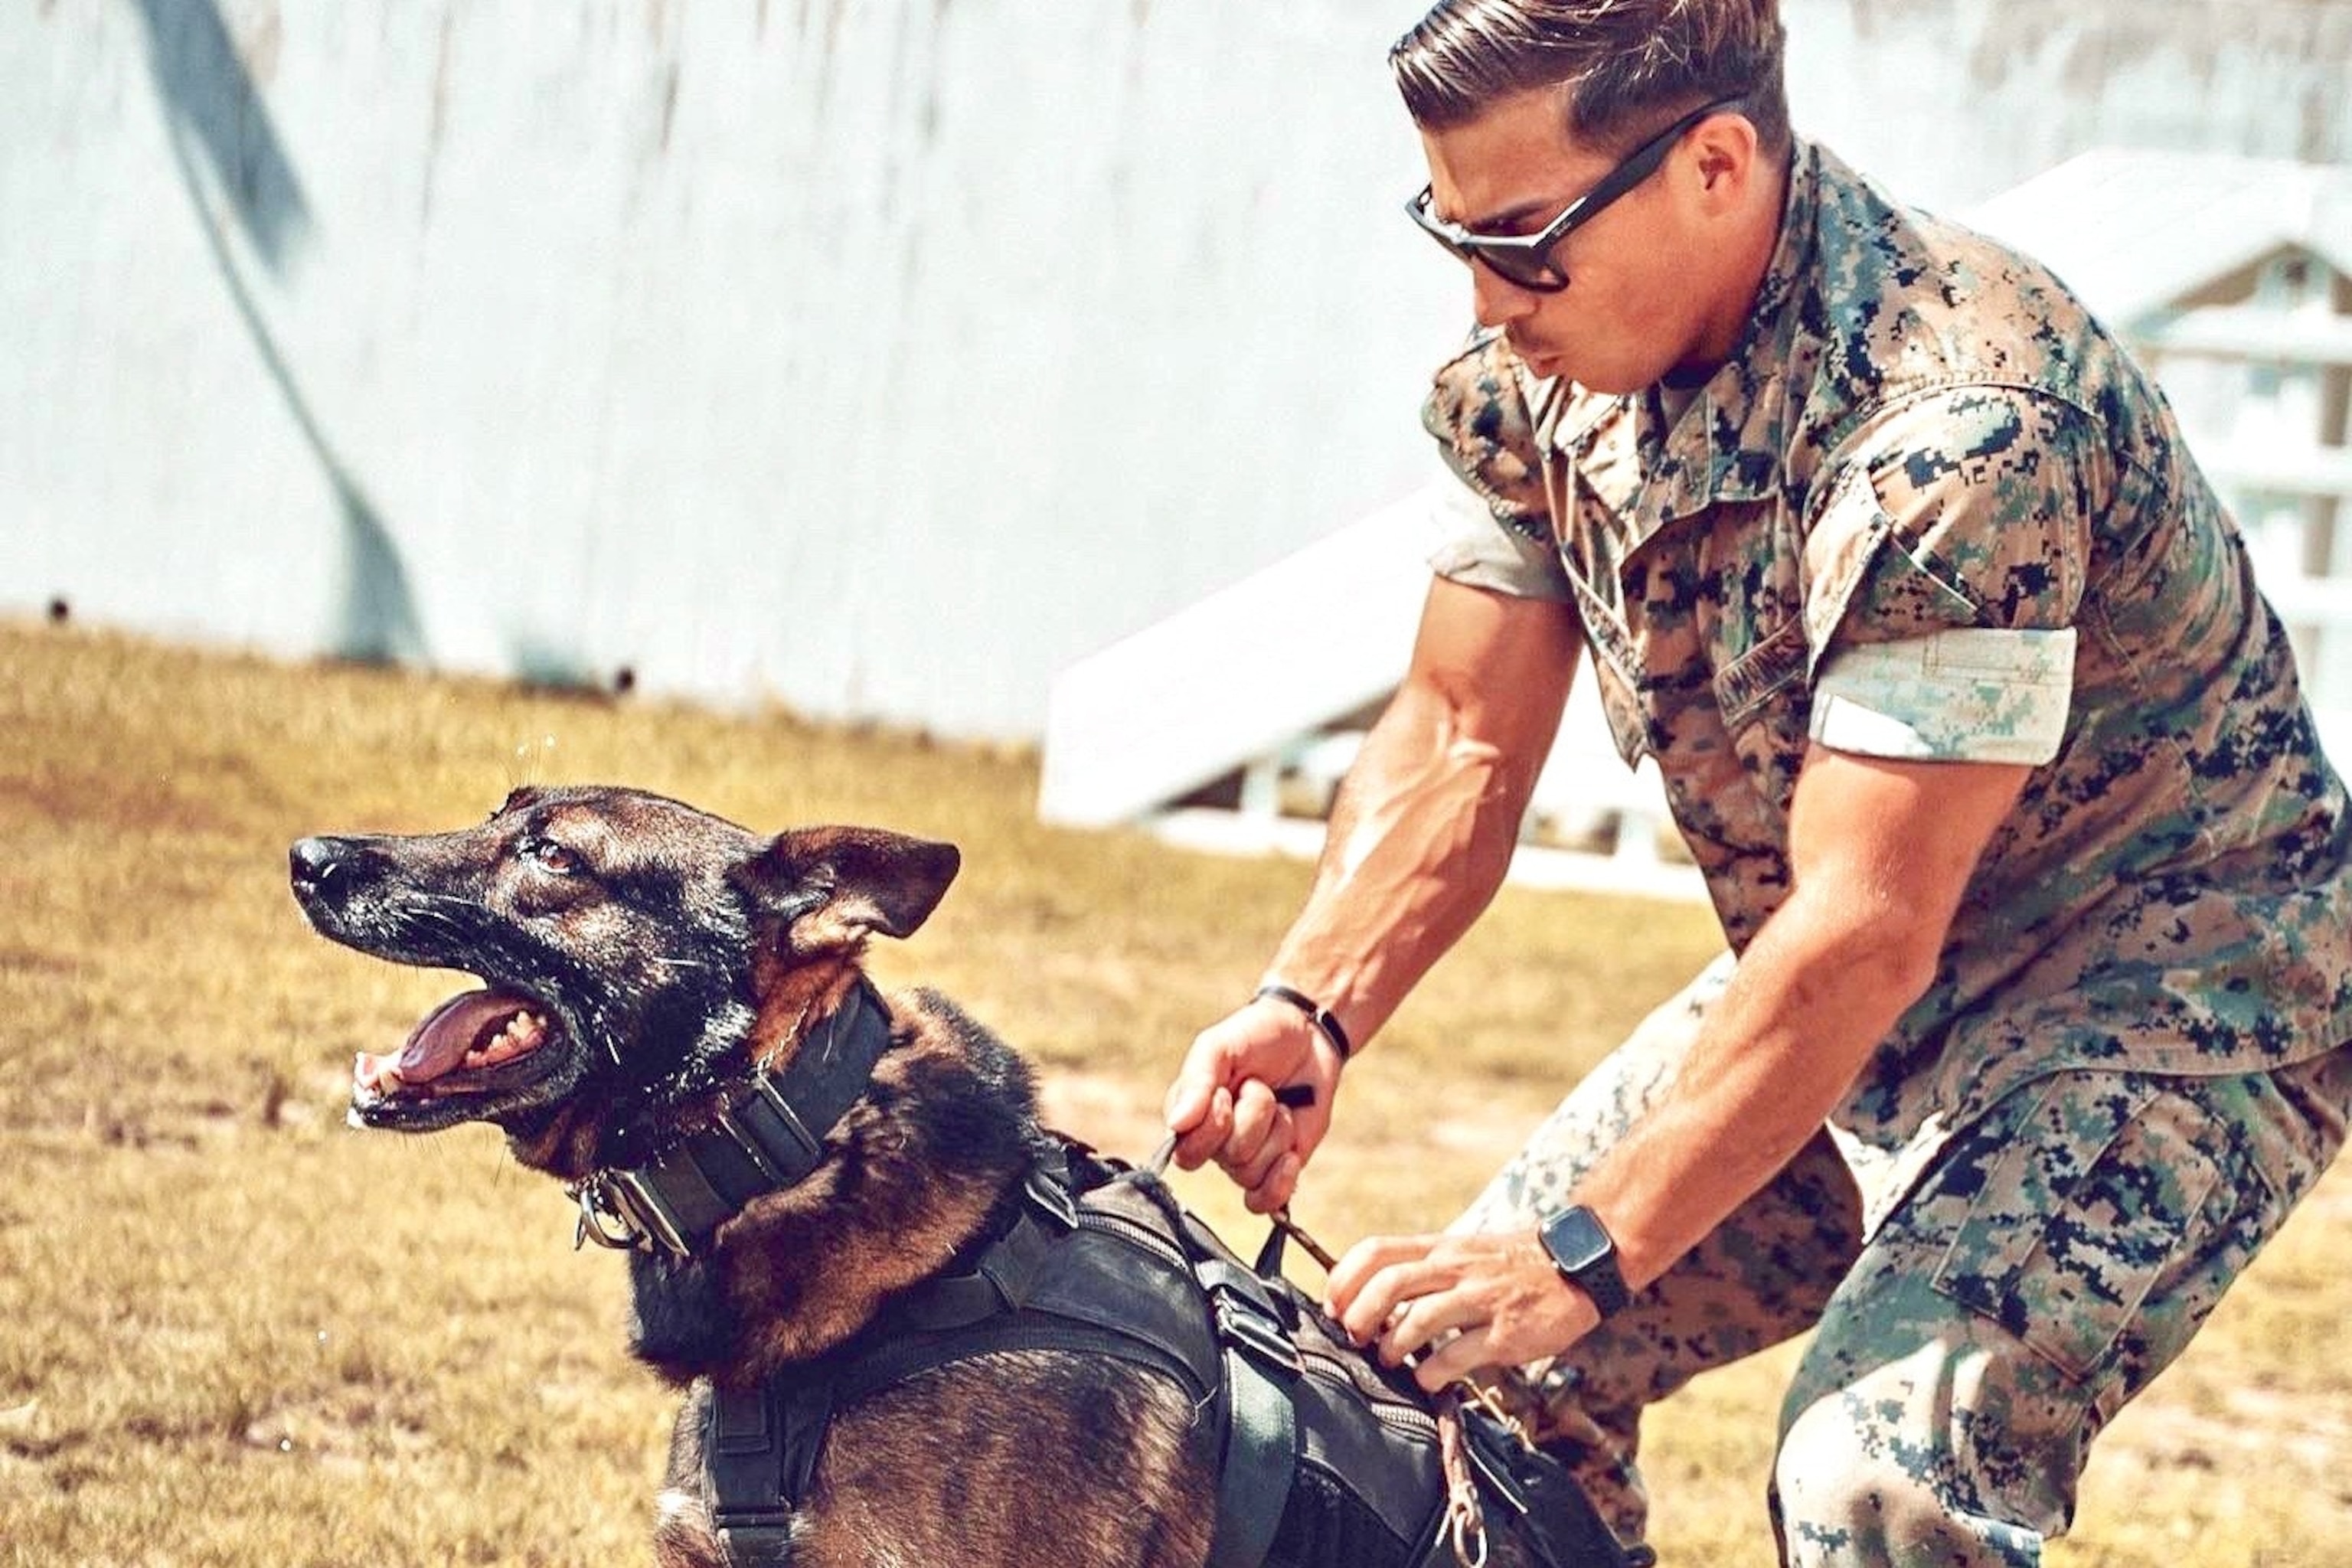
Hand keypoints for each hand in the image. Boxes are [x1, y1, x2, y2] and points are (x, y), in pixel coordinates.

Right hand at [1162, 996, 1340, 1212]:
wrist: (1307, 1035)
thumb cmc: (1254, 1036)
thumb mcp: (1218, 1046)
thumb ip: (1195, 1082)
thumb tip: (1176, 1125)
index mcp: (1189, 1117)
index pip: (1185, 1151)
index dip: (1213, 1124)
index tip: (1227, 1091)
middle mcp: (1213, 1143)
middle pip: (1227, 1160)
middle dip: (1252, 1119)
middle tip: (1258, 1087)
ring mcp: (1246, 1158)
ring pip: (1251, 1174)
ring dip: (1275, 1132)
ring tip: (1280, 1103)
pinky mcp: (1276, 1169)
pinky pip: (1266, 1202)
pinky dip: (1280, 1182)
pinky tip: (1290, 1154)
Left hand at [1324, 1229, 1595, 1393]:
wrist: (1576, 1266)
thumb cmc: (1511, 1264)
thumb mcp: (1463, 1253)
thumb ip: (1423, 1271)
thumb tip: (1373, 1300)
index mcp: (1441, 1248)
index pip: (1377, 1250)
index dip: (1345, 1278)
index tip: (1333, 1305)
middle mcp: (1456, 1268)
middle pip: (1390, 1283)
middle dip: (1360, 1315)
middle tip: (1354, 1338)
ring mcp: (1482, 1299)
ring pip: (1420, 1319)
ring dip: (1393, 1346)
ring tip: (1389, 1360)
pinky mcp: (1506, 1332)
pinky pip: (1459, 1355)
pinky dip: (1433, 1372)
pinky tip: (1427, 1380)